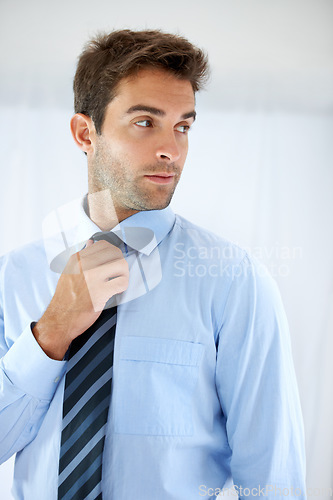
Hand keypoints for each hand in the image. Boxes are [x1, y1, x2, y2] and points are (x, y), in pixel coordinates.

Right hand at [32, 239, 128, 359]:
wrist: (60, 319)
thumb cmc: (67, 297)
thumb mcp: (70, 272)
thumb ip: (82, 257)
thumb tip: (91, 242)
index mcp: (77, 259)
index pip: (103, 244)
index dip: (112, 252)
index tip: (113, 261)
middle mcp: (85, 265)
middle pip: (115, 252)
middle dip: (120, 262)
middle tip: (118, 272)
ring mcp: (92, 278)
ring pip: (121, 265)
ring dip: (124, 273)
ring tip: (119, 280)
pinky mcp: (100, 292)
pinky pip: (122, 282)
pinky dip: (123, 286)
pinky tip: (117, 290)